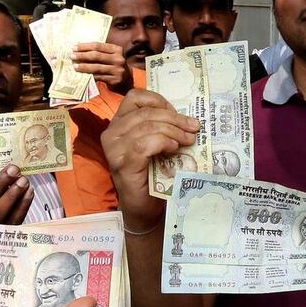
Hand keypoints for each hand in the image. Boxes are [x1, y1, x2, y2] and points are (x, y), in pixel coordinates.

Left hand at [71, 42, 132, 94]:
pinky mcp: (114, 80)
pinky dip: (89, 75)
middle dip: (82, 55)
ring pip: (96, 67)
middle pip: (96, 55)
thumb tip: (80, 48)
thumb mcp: (112, 56)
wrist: (127, 82)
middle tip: (72, 56)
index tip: (75, 47)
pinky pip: (98, 77)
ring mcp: (118, 70)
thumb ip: (100, 52)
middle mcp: (119, 59)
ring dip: (84, 66)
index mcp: (117, 49)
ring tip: (74, 66)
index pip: (98, 45)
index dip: (85, 46)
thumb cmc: (115, 66)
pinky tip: (82, 74)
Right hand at [101, 89, 198, 232]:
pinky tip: (173, 149)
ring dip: (173, 131)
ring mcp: (114, 149)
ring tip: (188, 139)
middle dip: (174, 118)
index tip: (178, 114)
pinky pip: (144, 145)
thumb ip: (161, 128)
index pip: (135, 97)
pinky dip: (162, 142)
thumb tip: (187, 117)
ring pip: (146, 126)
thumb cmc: (152, 176)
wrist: (144, 209)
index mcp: (119, 124)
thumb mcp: (156, 144)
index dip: (159, 101)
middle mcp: (112, 133)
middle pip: (145, 112)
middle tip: (194, 128)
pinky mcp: (122, 164)